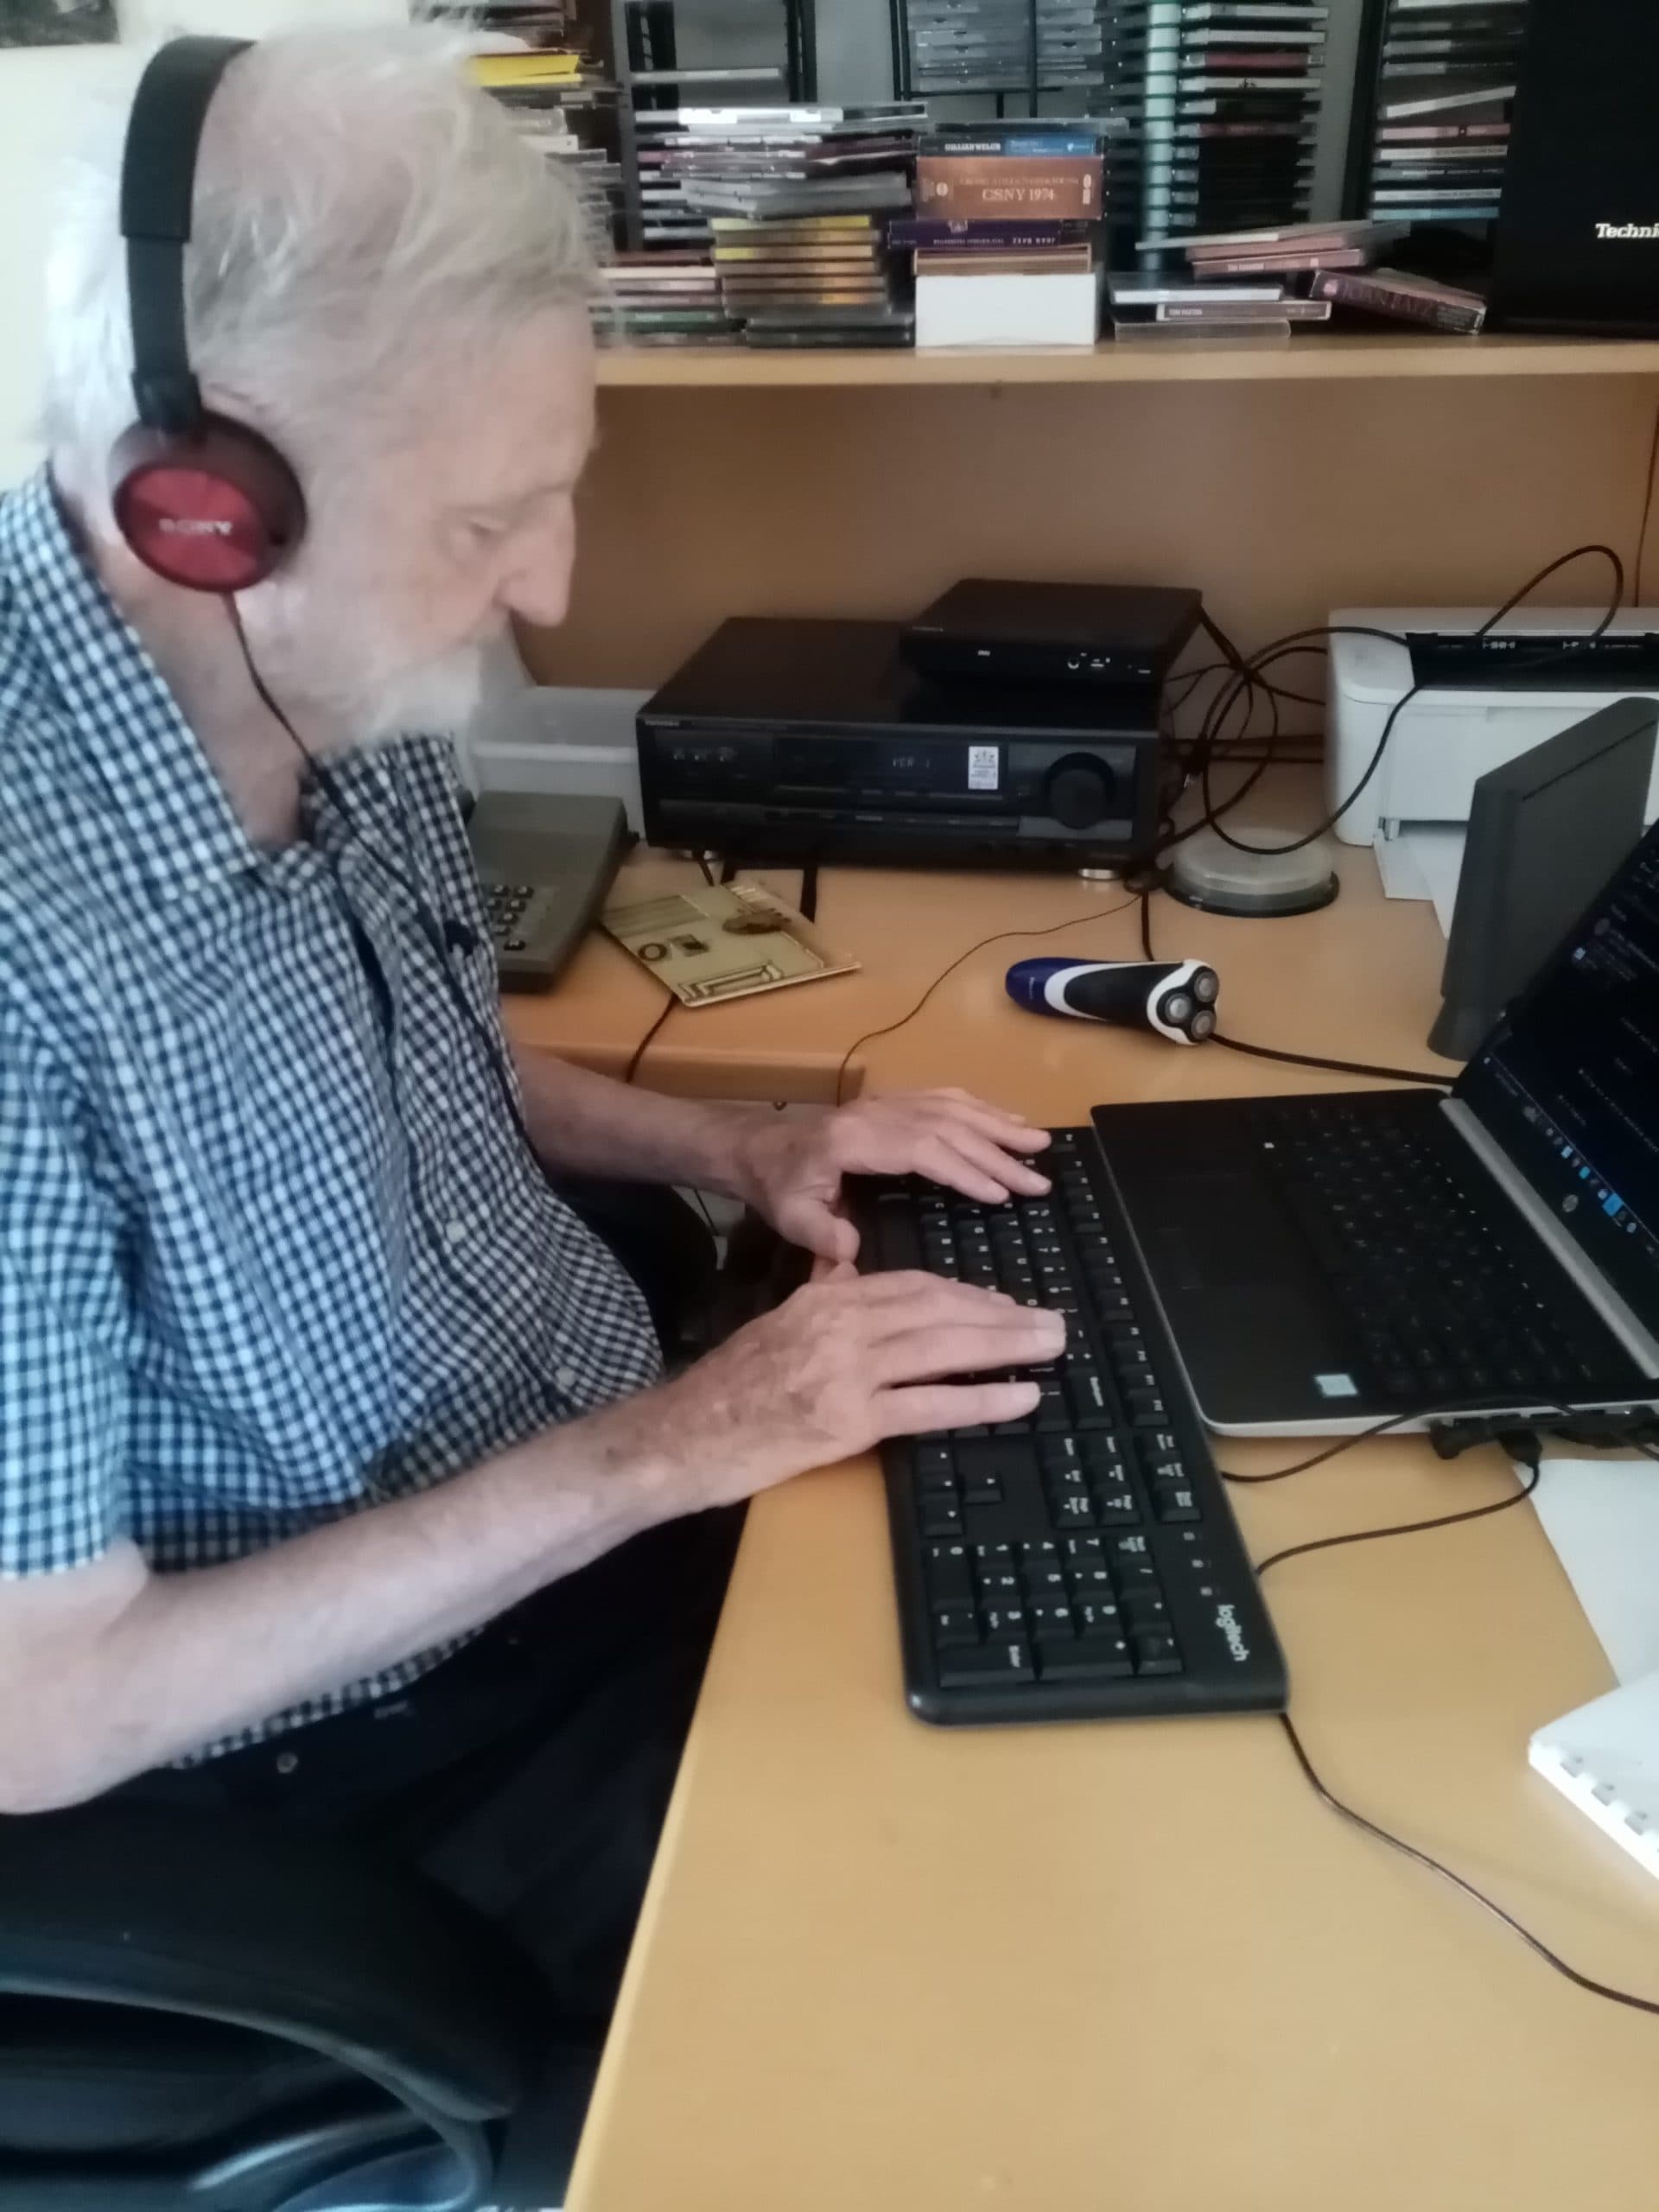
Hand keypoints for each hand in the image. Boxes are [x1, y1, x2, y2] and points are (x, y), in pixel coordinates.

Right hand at [616, 1271, 1065, 1509]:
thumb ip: (819, 1288)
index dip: (968, 1293)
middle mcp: (841, 1323)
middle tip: (1051, 1322)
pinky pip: (930, 1405)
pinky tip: (1020, 1397)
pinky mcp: (849, 1420)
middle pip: (940, 1309)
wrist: (683, 1435)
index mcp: (827, 1297)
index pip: (914, 1284)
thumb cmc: (731, 1385)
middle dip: (1002, 1314)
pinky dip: (981, 1399)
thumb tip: (845, 1260)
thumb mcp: (778, 1320)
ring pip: (944, 1348)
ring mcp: (846, 1371)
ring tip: (1051, 1348)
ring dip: (1006, 1347)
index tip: (1005, 1303)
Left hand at [730, 1089, 1052, 1263]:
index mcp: (855, 1140)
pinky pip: (945, 1098)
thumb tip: (853, 1254)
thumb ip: (820, 1235)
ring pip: (952, 1107)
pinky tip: (1007, 1120)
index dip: (963, 1170)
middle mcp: (877, 1112)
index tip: (1001, 1195)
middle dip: (997, 1153)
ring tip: (1040, 1143)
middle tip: (1039, 1181)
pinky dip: (981, 1108)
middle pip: (948, 1127)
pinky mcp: (893, 1101)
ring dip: (999, 1125)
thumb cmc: (777, 1185)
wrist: (756, 1148)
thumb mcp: (789, 1216)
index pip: (921, 1149)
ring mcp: (887, 1102)